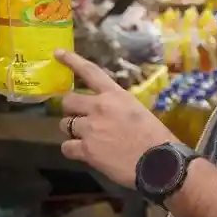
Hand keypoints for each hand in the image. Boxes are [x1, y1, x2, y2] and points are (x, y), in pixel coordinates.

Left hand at [57, 50, 179, 186]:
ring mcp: (90, 129)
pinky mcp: (86, 150)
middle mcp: (99, 107)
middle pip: (68, 101)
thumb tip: (104, 113)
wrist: (158, 163)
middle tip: (79, 118)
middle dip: (70, 109)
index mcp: (115, 95)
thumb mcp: (137, 111)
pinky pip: (66, 147)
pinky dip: (72, 150)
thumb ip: (117, 107)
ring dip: (72, 130)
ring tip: (86, 138)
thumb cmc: (155, 137)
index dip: (72, 61)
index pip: (90, 72)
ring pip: (65, 124)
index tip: (58, 53)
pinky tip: (84, 152)